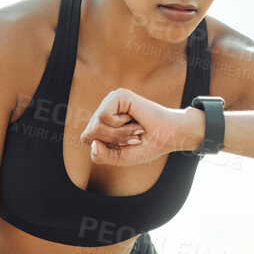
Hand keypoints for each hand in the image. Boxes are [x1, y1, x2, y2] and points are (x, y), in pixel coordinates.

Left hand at [77, 88, 198, 166]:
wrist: (168, 137)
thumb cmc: (146, 146)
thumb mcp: (118, 157)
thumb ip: (100, 156)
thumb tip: (92, 143)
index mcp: (102, 123)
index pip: (86, 138)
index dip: (103, 147)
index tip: (124, 144)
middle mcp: (104, 109)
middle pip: (90, 132)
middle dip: (113, 140)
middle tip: (133, 136)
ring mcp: (110, 101)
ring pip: (96, 125)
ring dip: (118, 133)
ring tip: (135, 128)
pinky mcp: (117, 95)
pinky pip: (104, 116)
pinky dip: (120, 124)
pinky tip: (133, 119)